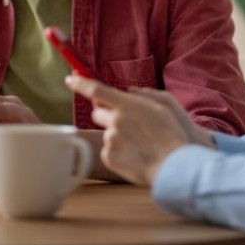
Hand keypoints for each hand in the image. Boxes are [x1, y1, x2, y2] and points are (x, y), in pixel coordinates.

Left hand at [65, 75, 212, 185]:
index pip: (96, 90)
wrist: (174, 165)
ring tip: (138, 144)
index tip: (70, 78)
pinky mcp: (109, 158)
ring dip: (117, 135)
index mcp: (128, 105)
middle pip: (97, 113)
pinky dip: (118, 151)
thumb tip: (128, 91)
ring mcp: (111, 141)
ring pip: (106, 133)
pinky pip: (108, 150)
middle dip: (106, 115)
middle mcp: (116, 121)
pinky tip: (135, 154)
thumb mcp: (165, 104)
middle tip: (124, 122)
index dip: (80, 83)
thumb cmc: (173, 133)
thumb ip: (143, 94)